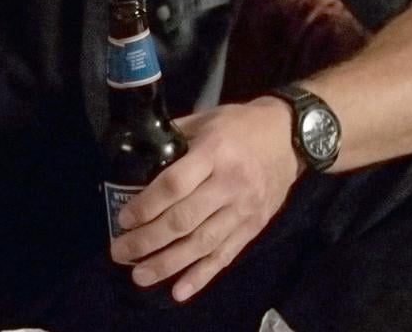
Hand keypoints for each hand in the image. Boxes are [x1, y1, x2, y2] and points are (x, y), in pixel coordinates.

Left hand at [108, 98, 302, 301]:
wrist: (292, 137)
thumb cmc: (241, 125)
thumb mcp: (205, 119)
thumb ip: (173, 136)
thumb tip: (136, 151)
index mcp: (213, 154)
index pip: (175, 185)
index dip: (147, 205)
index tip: (123, 219)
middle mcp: (230, 185)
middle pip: (184, 220)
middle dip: (148, 240)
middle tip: (119, 252)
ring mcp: (244, 210)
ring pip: (203, 244)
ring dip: (169, 264)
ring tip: (140, 276)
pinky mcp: (255, 227)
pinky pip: (226, 255)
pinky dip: (202, 276)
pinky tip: (179, 291)